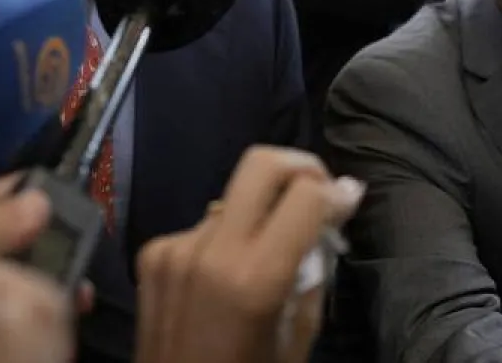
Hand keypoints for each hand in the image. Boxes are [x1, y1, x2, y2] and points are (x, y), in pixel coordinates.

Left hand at [135, 146, 363, 362]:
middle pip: (260, 163)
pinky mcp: (152, 253)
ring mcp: (175, 247)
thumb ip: (311, 273)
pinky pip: (202, 228)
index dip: (335, 191)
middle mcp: (210, 251)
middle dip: (298, 166)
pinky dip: (222, 242)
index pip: (304, 194)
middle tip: (317, 189)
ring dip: (257, 214)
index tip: (348, 199)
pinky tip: (223, 278)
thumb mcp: (296, 337)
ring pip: (232, 200)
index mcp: (254, 279)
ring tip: (266, 253)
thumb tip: (328, 219)